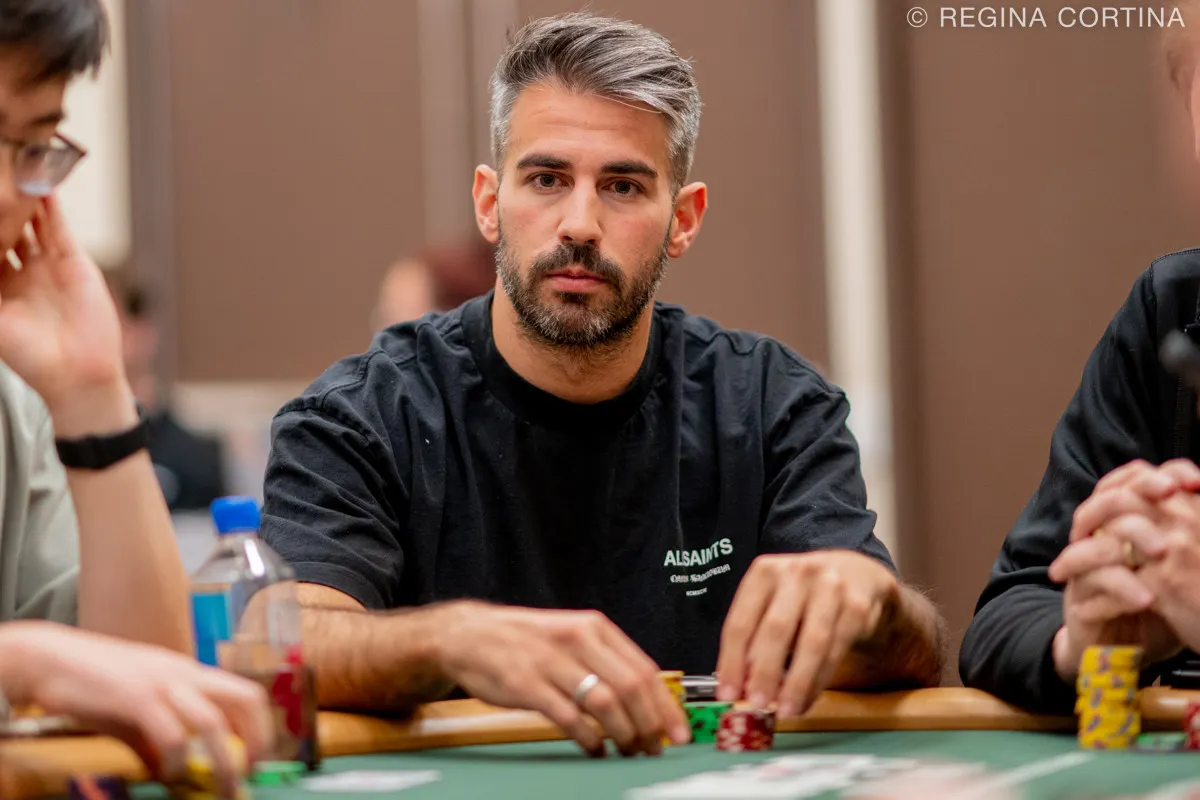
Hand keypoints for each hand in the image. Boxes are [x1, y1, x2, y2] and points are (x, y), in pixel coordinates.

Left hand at [0, 196, 129, 431]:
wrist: (78, 373)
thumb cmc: (29, 356)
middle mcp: (19, 274)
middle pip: (1, 232)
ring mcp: (47, 267)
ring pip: (28, 224)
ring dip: (20, 201)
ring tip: (10, 171)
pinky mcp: (73, 262)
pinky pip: (57, 227)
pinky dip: (49, 206)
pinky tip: (39, 185)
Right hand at [0, 621, 273, 798]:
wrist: (51, 658)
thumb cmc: (94, 683)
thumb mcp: (134, 710)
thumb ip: (153, 738)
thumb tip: (165, 771)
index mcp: (190, 674)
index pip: (245, 693)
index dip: (260, 726)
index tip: (258, 758)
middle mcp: (185, 674)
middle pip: (244, 698)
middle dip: (258, 738)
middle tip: (251, 773)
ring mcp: (163, 683)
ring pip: (213, 720)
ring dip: (225, 759)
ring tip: (225, 786)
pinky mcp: (136, 697)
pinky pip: (170, 732)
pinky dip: (176, 758)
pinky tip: (169, 775)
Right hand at [430, 601, 689, 756]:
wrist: (470, 634)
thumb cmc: (526, 640)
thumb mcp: (571, 635)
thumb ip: (606, 660)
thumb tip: (648, 697)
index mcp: (593, 627)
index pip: (643, 669)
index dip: (666, 705)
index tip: (678, 732)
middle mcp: (577, 640)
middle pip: (630, 687)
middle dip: (649, 724)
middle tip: (655, 748)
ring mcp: (551, 662)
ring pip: (604, 702)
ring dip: (623, 734)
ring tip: (628, 750)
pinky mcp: (527, 684)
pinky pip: (569, 718)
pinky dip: (589, 739)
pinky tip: (595, 749)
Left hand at [715, 551, 898, 717]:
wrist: (854, 573)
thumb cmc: (801, 595)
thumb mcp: (771, 602)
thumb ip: (753, 638)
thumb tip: (737, 686)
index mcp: (764, 572)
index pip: (741, 622)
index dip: (732, 662)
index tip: (727, 694)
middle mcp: (797, 574)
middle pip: (776, 630)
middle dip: (764, 673)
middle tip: (756, 703)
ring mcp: (830, 588)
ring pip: (811, 643)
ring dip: (796, 683)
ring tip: (785, 710)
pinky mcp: (856, 608)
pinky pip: (835, 651)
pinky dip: (818, 681)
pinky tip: (806, 699)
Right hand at [1046, 460, 1198, 679]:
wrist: (1119, 650)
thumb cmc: (1154, 605)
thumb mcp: (1176, 569)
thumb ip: (1186, 535)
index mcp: (1119, 525)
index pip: (1128, 482)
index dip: (1156, 476)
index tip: (1193, 481)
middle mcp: (1096, 539)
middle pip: (1106, 501)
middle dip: (1139, 497)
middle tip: (1172, 499)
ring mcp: (1084, 569)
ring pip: (1097, 541)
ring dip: (1130, 541)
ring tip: (1163, 553)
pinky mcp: (1077, 600)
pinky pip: (1094, 585)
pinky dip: (1122, 590)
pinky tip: (1148, 598)